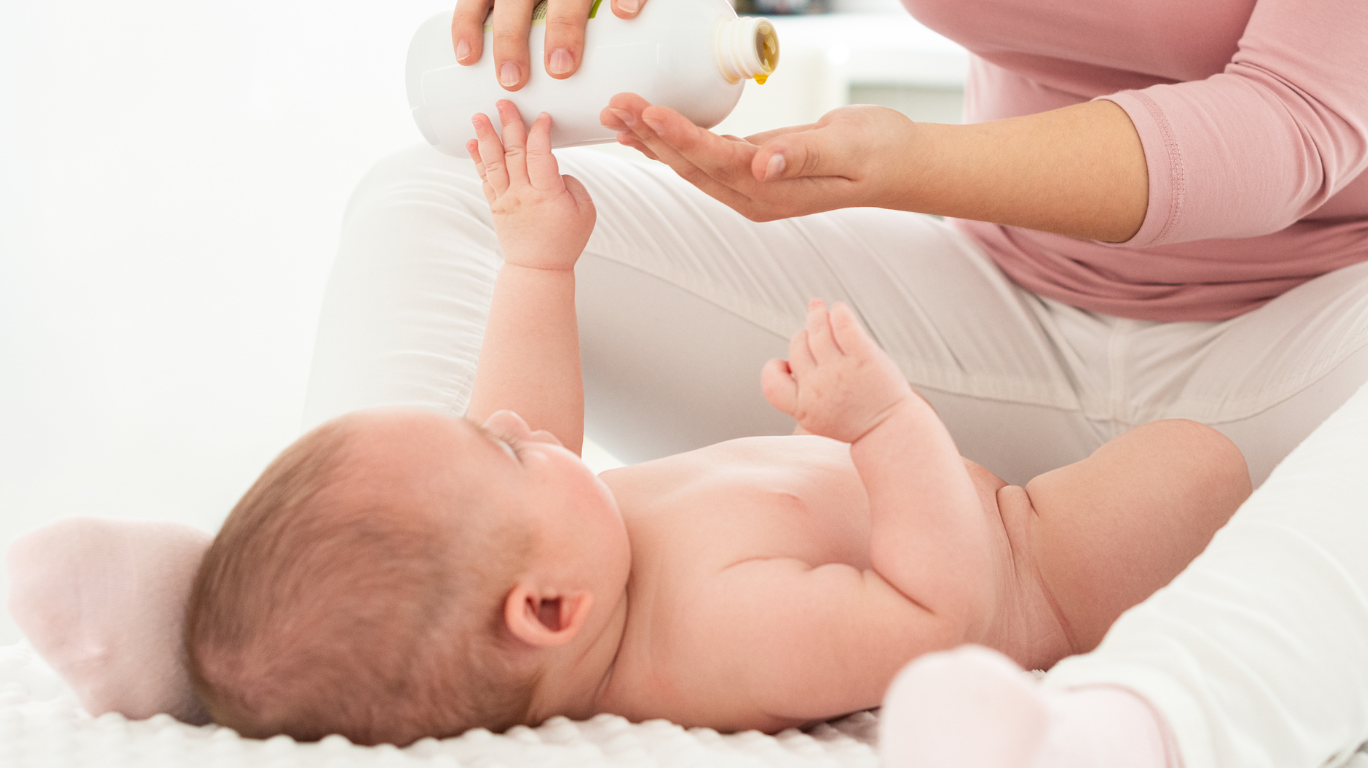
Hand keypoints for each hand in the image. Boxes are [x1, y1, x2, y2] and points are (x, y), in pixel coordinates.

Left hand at [451, 0, 647, 90]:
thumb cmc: (561, 11)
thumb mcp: (540, 15)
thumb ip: (534, 43)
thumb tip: (528, 107)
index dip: (467, 25)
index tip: (467, 59)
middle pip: (515, 1)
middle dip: (509, 39)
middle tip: (513, 80)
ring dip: (561, 28)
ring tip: (561, 67)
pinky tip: (623, 13)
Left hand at [468, 101, 595, 270]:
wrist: (538, 268)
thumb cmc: (565, 241)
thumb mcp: (585, 212)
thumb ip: (572, 184)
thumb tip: (554, 168)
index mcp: (547, 195)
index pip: (540, 154)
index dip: (540, 132)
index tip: (542, 117)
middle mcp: (522, 194)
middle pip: (513, 152)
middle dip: (508, 124)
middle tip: (503, 102)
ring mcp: (506, 199)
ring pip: (493, 162)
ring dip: (486, 137)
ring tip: (478, 116)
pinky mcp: (496, 205)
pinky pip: (484, 178)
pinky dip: (478, 159)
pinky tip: (472, 142)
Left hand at [600, 93, 917, 220]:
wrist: (900, 164)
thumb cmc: (880, 152)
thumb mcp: (848, 148)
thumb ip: (804, 155)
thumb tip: (764, 165)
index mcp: (773, 191)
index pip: (716, 162)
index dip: (680, 138)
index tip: (649, 112)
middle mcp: (754, 195)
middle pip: (691, 165)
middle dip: (650, 135)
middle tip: (615, 104)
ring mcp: (751, 186)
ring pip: (691, 163)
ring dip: (653, 138)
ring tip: (617, 112)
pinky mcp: (752, 171)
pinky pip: (704, 156)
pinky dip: (674, 140)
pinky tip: (648, 126)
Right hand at [762, 300, 914, 442]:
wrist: (891, 430)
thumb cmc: (857, 422)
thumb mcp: (818, 418)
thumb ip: (801, 392)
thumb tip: (791, 357)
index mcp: (803, 406)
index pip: (771, 380)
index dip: (774, 368)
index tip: (786, 364)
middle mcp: (818, 387)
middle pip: (798, 346)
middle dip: (803, 336)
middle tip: (814, 332)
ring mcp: (840, 372)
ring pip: (817, 329)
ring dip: (816, 314)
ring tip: (819, 308)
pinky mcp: (863, 358)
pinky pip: (844, 325)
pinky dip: (839, 312)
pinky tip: (839, 310)